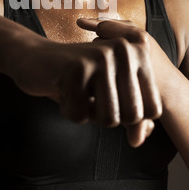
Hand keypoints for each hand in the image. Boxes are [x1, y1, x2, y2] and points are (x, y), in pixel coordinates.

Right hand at [11, 18, 161, 146]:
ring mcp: (101, 56)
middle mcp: (124, 50)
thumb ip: (132, 117)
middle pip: (132, 116)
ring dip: (88, 113)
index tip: (110, 99)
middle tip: (91, 96)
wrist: (35, 58)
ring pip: (108, 117)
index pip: (153, 109)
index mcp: (139, 54)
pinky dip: (68, 110)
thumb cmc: (77, 79)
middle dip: (107, 116)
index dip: (131, 118)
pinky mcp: (77, 67)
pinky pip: (80, 115)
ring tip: (77, 91)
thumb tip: (140, 139)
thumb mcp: (110, 95)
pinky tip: (62, 89)